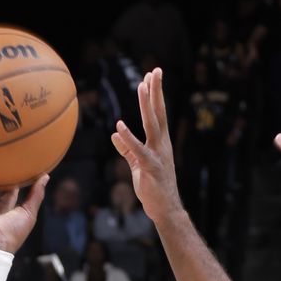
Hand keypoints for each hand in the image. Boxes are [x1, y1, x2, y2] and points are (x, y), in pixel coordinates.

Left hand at [111, 68, 181, 224]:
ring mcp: (158, 155)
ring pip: (152, 125)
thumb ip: (127, 149)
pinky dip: (128, 138)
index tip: (151, 76)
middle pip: (158, 113)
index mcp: (160, 143)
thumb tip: (115, 134)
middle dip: (156, 91)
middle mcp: (162, 145)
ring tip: (142, 87)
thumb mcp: (138, 165)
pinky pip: (138, 150)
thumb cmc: (153, 187)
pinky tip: (119, 126)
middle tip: (154, 71)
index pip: (158, 114)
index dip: (154, 95)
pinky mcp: (150, 167)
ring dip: (146, 105)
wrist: (165, 209)